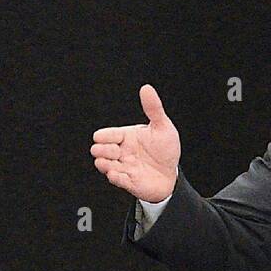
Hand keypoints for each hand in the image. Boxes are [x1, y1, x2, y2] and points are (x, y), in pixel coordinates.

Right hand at [91, 84, 180, 202]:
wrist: (173, 174)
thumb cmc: (166, 149)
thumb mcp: (162, 127)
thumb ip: (154, 108)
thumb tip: (146, 88)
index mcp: (125, 137)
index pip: (105, 134)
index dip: (103, 136)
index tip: (106, 138)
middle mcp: (121, 152)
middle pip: (98, 150)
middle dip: (102, 150)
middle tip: (116, 151)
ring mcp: (123, 167)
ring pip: (102, 165)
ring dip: (105, 164)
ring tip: (113, 162)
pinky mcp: (127, 182)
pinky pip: (115, 180)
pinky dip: (115, 177)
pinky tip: (118, 173)